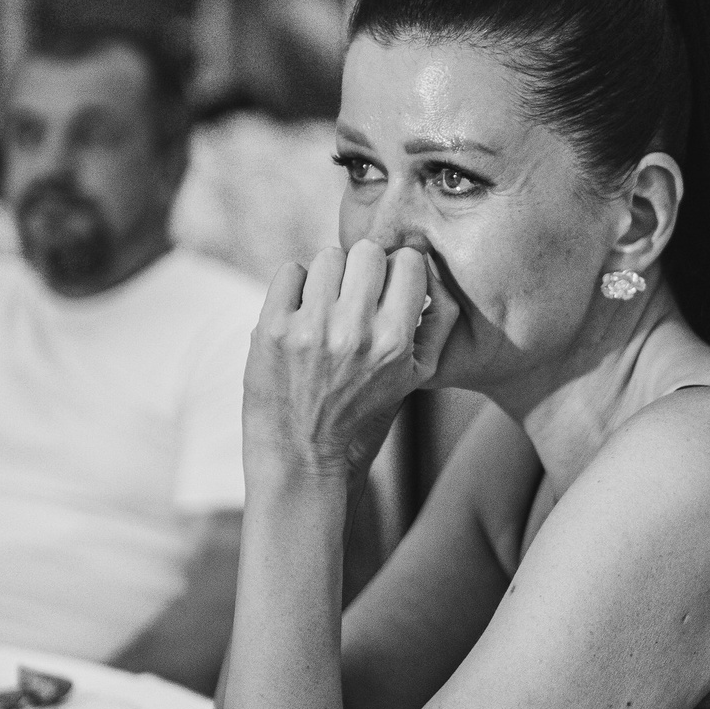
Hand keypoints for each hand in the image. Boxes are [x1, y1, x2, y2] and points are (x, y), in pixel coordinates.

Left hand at [244, 241, 454, 483]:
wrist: (302, 457)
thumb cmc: (362, 412)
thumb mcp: (416, 377)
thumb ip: (438, 321)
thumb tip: (432, 267)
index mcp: (394, 341)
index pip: (408, 261)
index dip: (398, 270)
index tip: (386, 288)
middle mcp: (354, 331)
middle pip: (367, 251)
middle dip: (362, 268)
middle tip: (353, 297)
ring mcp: (310, 328)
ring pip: (327, 256)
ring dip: (328, 277)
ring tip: (325, 309)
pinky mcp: (272, 329)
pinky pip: (290, 271)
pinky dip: (295, 287)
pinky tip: (299, 315)